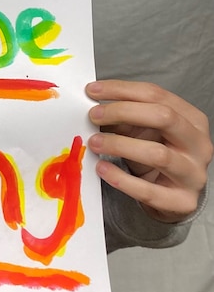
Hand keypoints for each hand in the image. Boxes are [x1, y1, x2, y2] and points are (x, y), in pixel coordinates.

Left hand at [87, 79, 212, 222]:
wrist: (172, 195)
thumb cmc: (157, 153)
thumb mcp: (144, 130)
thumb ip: (125, 117)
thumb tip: (94, 106)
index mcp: (192, 119)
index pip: (156, 94)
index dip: (121, 90)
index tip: (92, 91)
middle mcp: (198, 144)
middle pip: (164, 117)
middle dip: (123, 112)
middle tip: (94, 115)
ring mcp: (194, 174)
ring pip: (158, 154)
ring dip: (119, 145)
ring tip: (94, 142)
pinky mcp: (182, 201)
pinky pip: (148, 190)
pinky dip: (121, 178)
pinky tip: (102, 168)